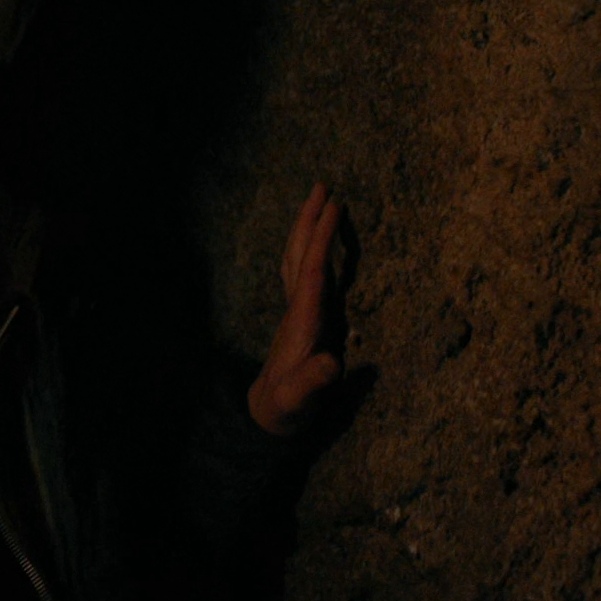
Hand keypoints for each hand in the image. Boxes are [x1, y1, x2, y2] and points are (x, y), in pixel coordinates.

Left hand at [245, 182, 352, 437]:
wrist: (267, 414)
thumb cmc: (286, 407)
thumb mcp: (299, 400)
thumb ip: (312, 383)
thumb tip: (331, 365)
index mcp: (302, 322)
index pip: (312, 271)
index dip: (322, 239)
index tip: (333, 208)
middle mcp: (297, 309)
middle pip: (300, 255)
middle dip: (309, 221)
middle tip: (322, 185)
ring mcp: (298, 311)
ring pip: (298, 260)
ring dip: (307, 229)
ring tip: (319, 200)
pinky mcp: (303, 318)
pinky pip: (306, 273)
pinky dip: (312, 250)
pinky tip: (318, 241)